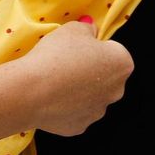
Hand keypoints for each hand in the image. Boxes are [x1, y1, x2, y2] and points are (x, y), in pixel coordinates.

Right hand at [21, 20, 132, 135]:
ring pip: (91, 96)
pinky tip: (51, 98)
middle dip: (91, 70)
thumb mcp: (73, 28)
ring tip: (55, 81)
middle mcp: (117, 91)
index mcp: (122, 64)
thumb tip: (91, 30)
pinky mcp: (80, 127)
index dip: (94, 47)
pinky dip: (66, 106)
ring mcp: (98, 112)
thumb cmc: (57, 55)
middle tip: (66, 63)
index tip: (77, 48)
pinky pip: (75, 112)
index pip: (113, 51)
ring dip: (79, 89)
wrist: (32, 91)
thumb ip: (87, 28)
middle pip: (105, 76)